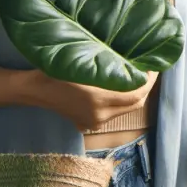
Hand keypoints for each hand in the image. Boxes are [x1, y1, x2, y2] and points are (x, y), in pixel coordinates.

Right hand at [20, 69, 155, 131]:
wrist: (33, 90)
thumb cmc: (56, 70)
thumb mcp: (83, 63)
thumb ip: (109, 65)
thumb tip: (135, 62)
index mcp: (98, 99)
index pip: (135, 94)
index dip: (148, 80)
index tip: (153, 66)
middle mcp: (99, 115)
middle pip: (135, 104)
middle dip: (146, 87)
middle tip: (149, 70)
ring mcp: (94, 122)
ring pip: (126, 109)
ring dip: (134, 93)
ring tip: (137, 75)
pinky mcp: (89, 124)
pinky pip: (114, 112)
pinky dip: (122, 100)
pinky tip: (122, 86)